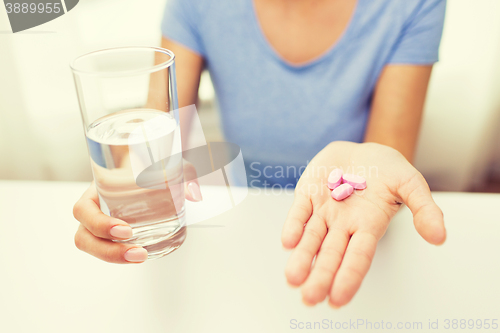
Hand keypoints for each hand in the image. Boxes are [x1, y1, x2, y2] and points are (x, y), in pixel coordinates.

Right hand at [73, 161, 200, 263]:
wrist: (140, 164)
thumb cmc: (145, 164)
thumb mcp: (165, 163)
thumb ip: (183, 173)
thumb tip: (194, 194)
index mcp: (96, 189)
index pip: (83, 210)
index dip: (99, 224)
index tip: (125, 229)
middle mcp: (94, 209)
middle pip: (85, 237)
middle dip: (108, 250)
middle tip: (137, 251)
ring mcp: (100, 224)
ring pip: (94, 247)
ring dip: (114, 256)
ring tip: (141, 256)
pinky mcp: (111, 233)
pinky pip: (108, 248)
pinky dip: (122, 255)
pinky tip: (144, 254)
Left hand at [282, 141, 445, 307]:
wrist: (363, 151)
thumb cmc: (387, 171)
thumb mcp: (411, 184)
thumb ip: (424, 209)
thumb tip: (439, 237)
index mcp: (368, 225)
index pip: (358, 257)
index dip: (349, 276)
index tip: (338, 299)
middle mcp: (343, 224)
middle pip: (331, 254)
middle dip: (320, 276)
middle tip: (310, 298)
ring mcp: (324, 210)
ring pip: (311, 238)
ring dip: (301, 256)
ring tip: (293, 277)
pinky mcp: (307, 194)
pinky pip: (299, 212)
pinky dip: (293, 225)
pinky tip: (288, 241)